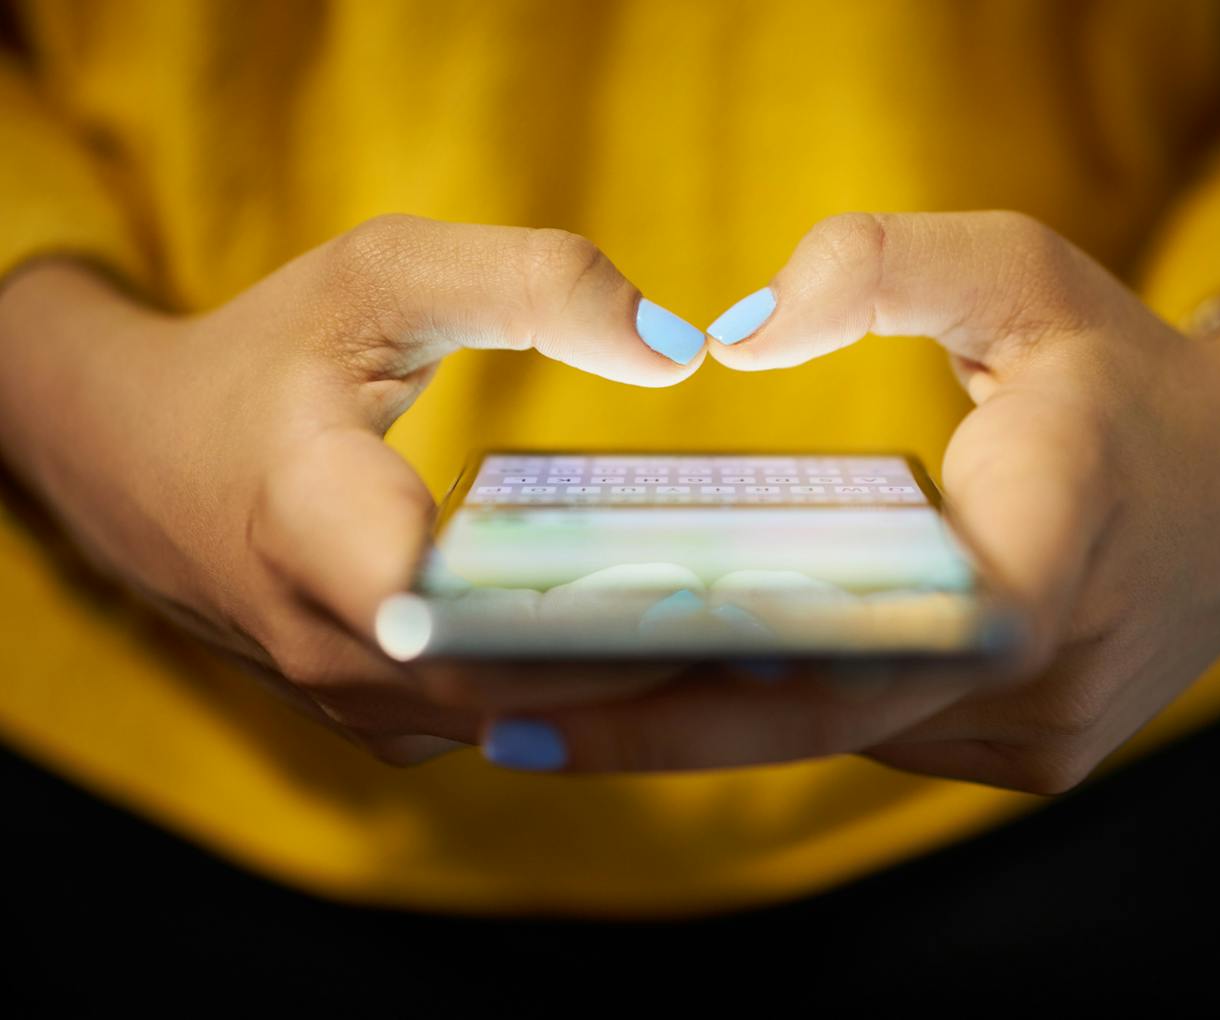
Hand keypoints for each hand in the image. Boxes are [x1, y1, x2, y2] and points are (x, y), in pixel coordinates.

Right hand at [0, 216, 706, 762]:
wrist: (137, 456)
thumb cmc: (265, 354)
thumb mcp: (383, 275)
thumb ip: (532, 284)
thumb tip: (678, 349)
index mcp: (310, 523)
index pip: (458, 613)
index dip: (590, 616)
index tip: (711, 592)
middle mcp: (325, 643)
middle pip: (515, 686)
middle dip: (649, 662)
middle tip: (790, 623)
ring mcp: (347, 697)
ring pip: (515, 721)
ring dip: (627, 690)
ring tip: (758, 641)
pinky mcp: (373, 715)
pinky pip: (496, 722)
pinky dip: (579, 694)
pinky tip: (668, 649)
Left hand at [480, 212, 1219, 791]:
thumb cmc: (1121, 372)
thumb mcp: (1022, 271)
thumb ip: (882, 266)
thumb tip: (734, 333)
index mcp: (1050, 542)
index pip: (864, 640)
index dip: (703, 681)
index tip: (553, 692)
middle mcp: (1045, 672)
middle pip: (818, 716)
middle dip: (654, 720)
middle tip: (494, 711)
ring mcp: (1040, 733)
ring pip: (841, 736)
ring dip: (708, 720)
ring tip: (554, 695)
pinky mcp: (1028, 755)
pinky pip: (878, 734)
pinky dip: (782, 711)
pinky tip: (681, 681)